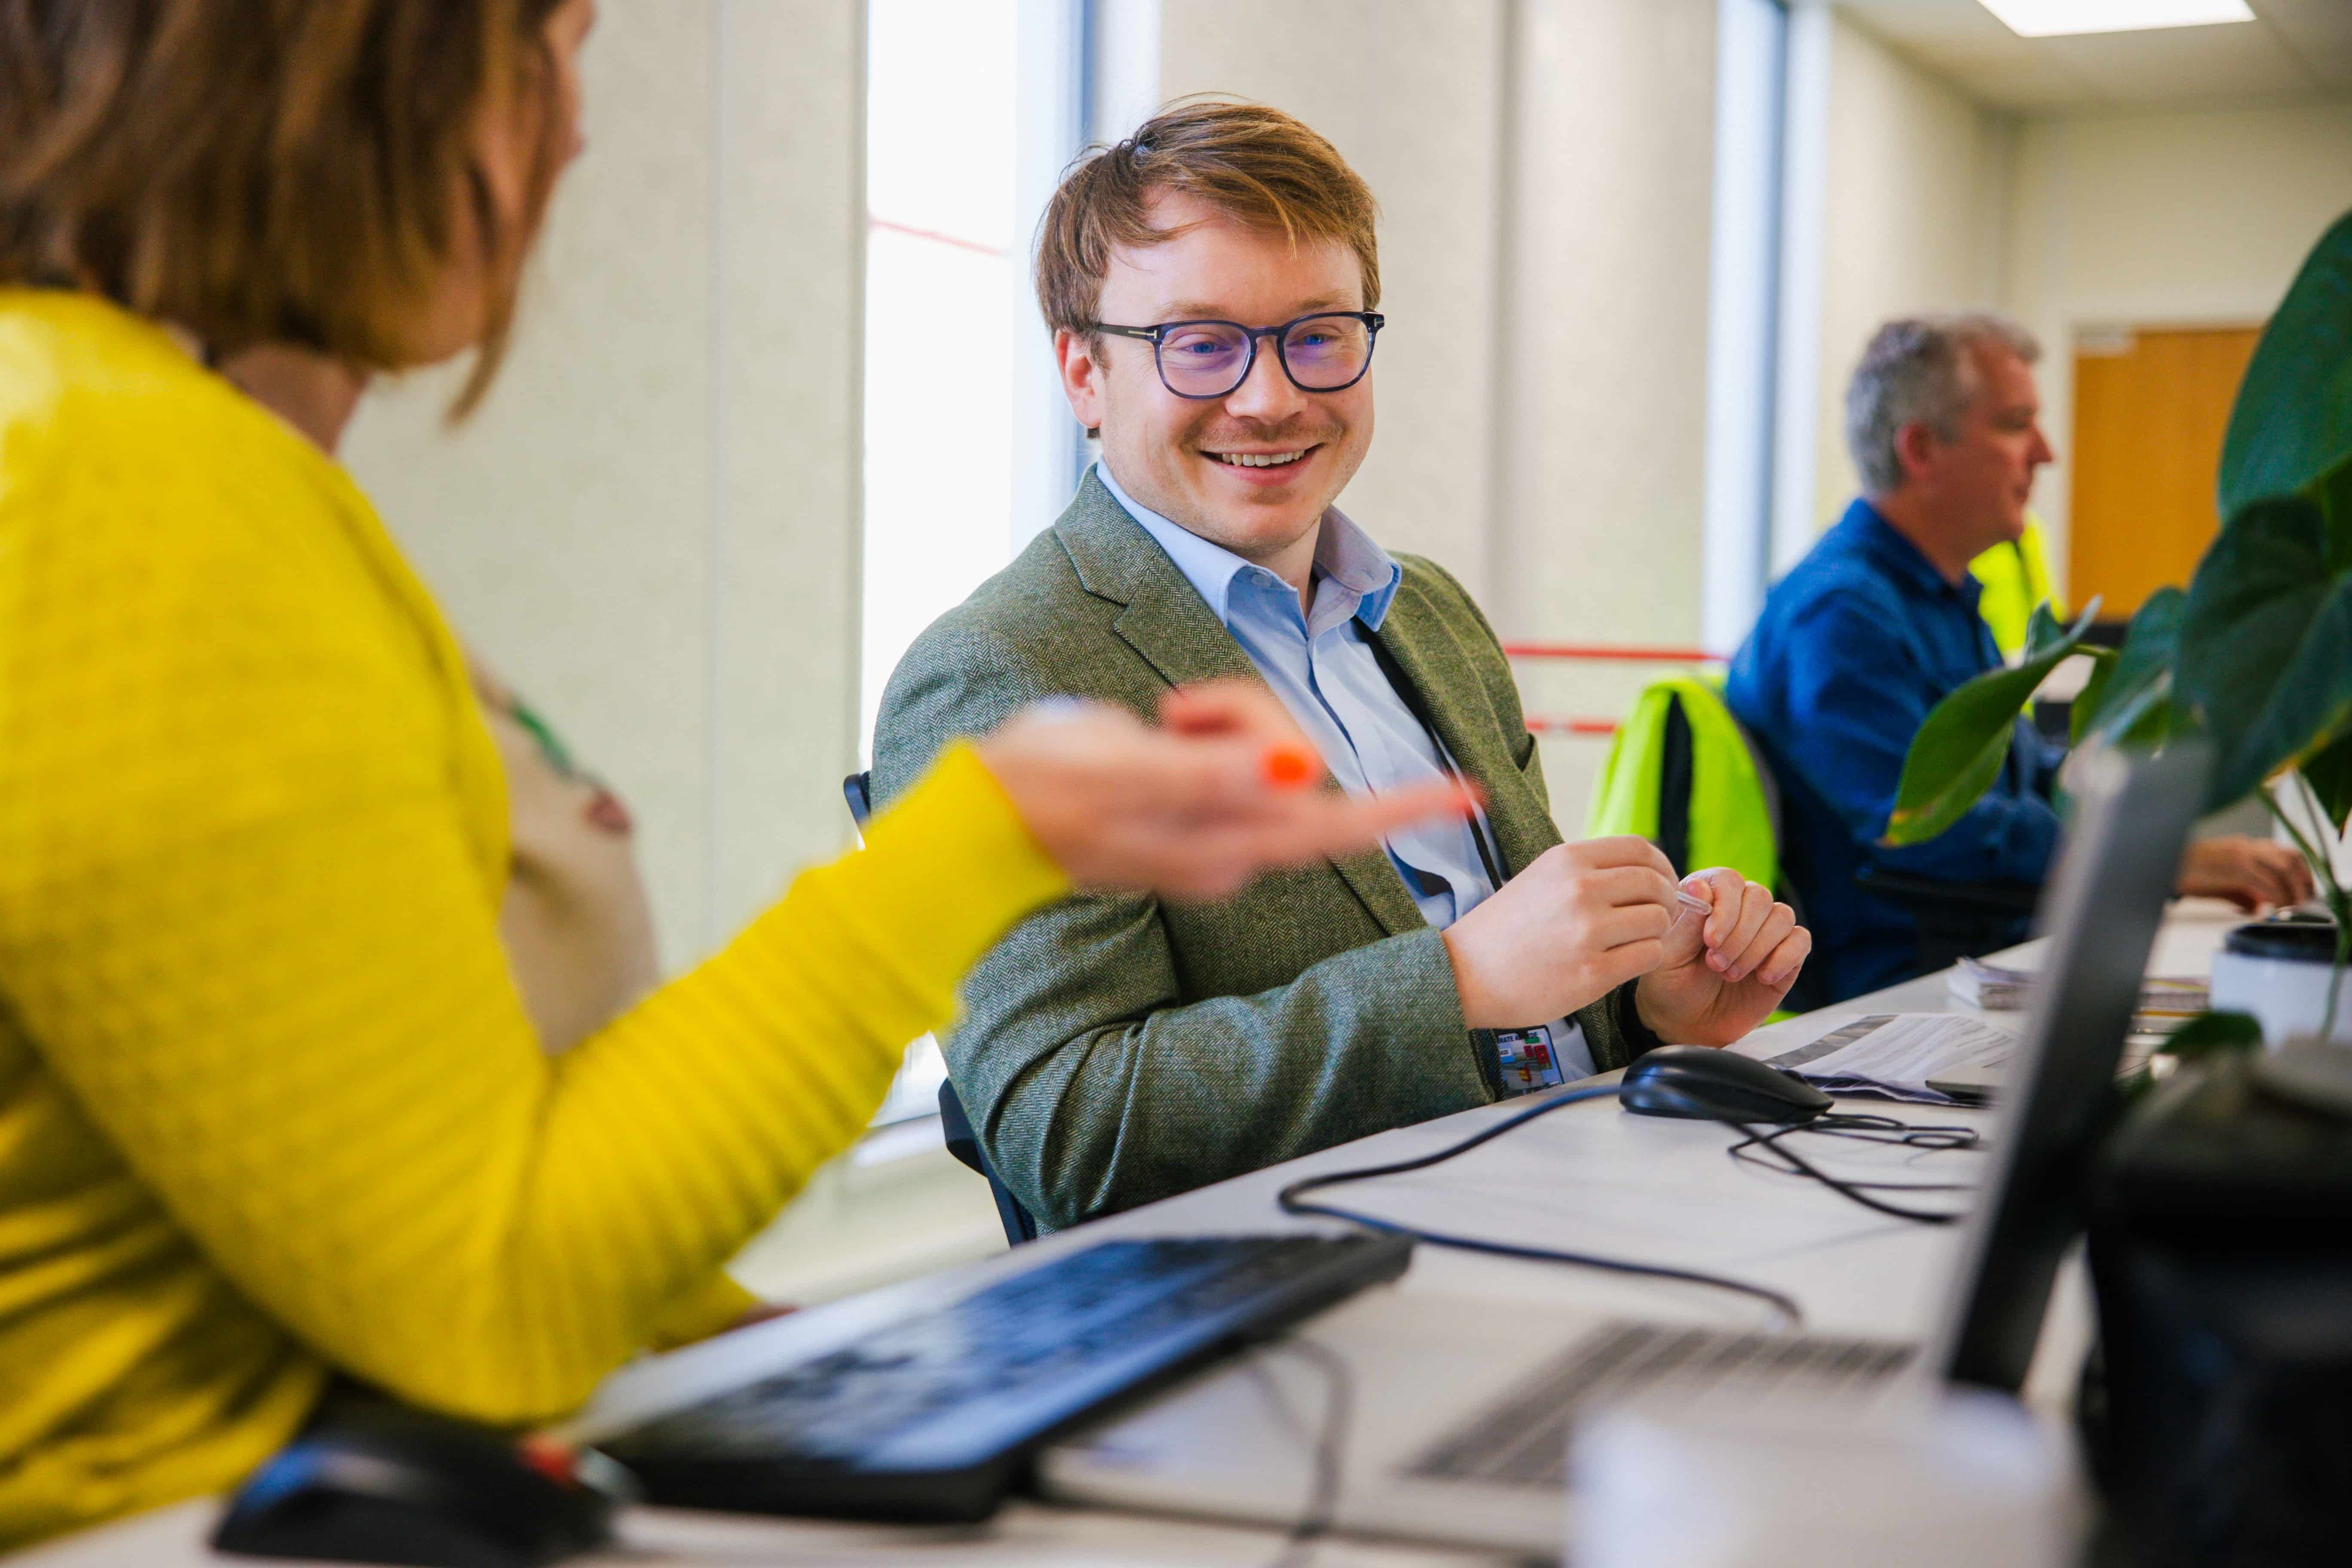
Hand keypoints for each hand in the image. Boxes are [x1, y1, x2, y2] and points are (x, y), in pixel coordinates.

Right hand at [975, 680, 1478, 901]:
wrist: (988, 814)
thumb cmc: (1045, 789)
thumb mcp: (1123, 769)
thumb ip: (1211, 774)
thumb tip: (1295, 775)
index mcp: (1221, 842)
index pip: (1333, 826)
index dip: (1404, 808)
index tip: (1464, 792)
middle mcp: (1230, 846)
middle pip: (1296, 769)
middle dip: (1251, 720)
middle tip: (1175, 712)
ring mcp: (1215, 831)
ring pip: (1267, 752)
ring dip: (1220, 717)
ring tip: (1153, 724)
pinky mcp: (1197, 808)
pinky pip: (1236, 752)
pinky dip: (1204, 729)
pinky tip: (1153, 735)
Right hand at [1441, 837, 1679, 1028]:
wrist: (1465, 974)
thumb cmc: (1505, 929)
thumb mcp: (1541, 878)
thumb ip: (1588, 870)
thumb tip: (1644, 871)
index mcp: (1567, 860)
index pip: (1641, 849)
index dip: (1662, 867)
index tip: (1661, 884)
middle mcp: (1580, 889)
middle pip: (1656, 884)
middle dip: (1666, 901)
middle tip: (1656, 917)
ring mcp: (1587, 932)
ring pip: (1658, 921)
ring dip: (1656, 932)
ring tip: (1634, 941)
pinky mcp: (1593, 973)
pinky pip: (1649, 955)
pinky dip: (1646, 958)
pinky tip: (1625, 961)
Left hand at [1632, 868, 1809, 1046]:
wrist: (1688, 1024)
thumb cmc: (1671, 984)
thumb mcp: (1669, 955)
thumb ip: (1687, 922)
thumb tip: (1700, 886)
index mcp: (1707, 899)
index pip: (1728, 880)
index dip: (1725, 907)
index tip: (1710, 940)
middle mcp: (1739, 909)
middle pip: (1759, 896)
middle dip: (1739, 934)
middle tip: (1716, 965)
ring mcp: (1765, 932)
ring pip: (1782, 916)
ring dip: (1757, 947)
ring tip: (1730, 974)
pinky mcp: (1785, 957)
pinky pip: (1800, 940)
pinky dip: (1784, 957)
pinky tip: (1763, 977)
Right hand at [2177, 835, 2314, 912]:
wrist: (2162, 868)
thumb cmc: (2189, 875)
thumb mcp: (2223, 881)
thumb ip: (2245, 891)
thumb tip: (2261, 906)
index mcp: (2244, 845)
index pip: (2287, 853)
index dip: (2302, 872)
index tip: (2305, 891)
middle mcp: (2246, 846)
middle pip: (2289, 859)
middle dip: (2301, 883)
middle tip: (2301, 902)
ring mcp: (2240, 855)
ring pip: (2281, 870)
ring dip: (2290, 892)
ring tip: (2288, 908)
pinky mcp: (2233, 869)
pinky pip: (2264, 883)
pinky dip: (2273, 897)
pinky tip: (2270, 908)